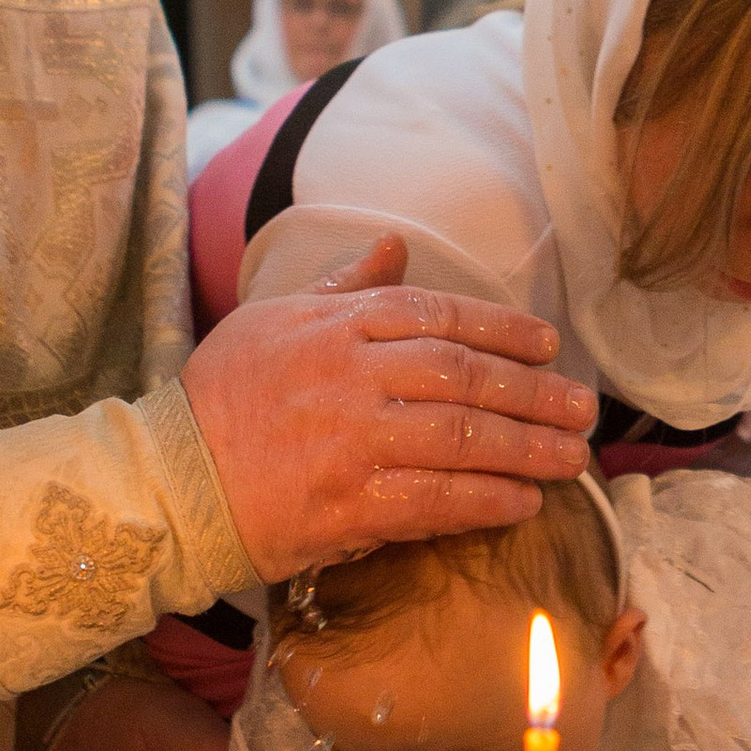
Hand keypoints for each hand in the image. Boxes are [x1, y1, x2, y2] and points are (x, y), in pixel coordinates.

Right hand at [182, 232, 596, 577]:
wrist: (168, 480)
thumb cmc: (223, 396)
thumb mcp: (274, 317)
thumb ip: (345, 285)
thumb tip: (396, 245)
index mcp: (338, 326)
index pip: (440, 315)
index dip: (504, 328)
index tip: (548, 344)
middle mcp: (352, 376)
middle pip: (466, 378)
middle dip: (534, 393)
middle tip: (583, 409)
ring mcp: (352, 441)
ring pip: (462, 439)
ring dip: (527, 450)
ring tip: (572, 459)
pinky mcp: (348, 504)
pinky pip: (435, 501)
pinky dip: (485, 502)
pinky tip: (524, 504)